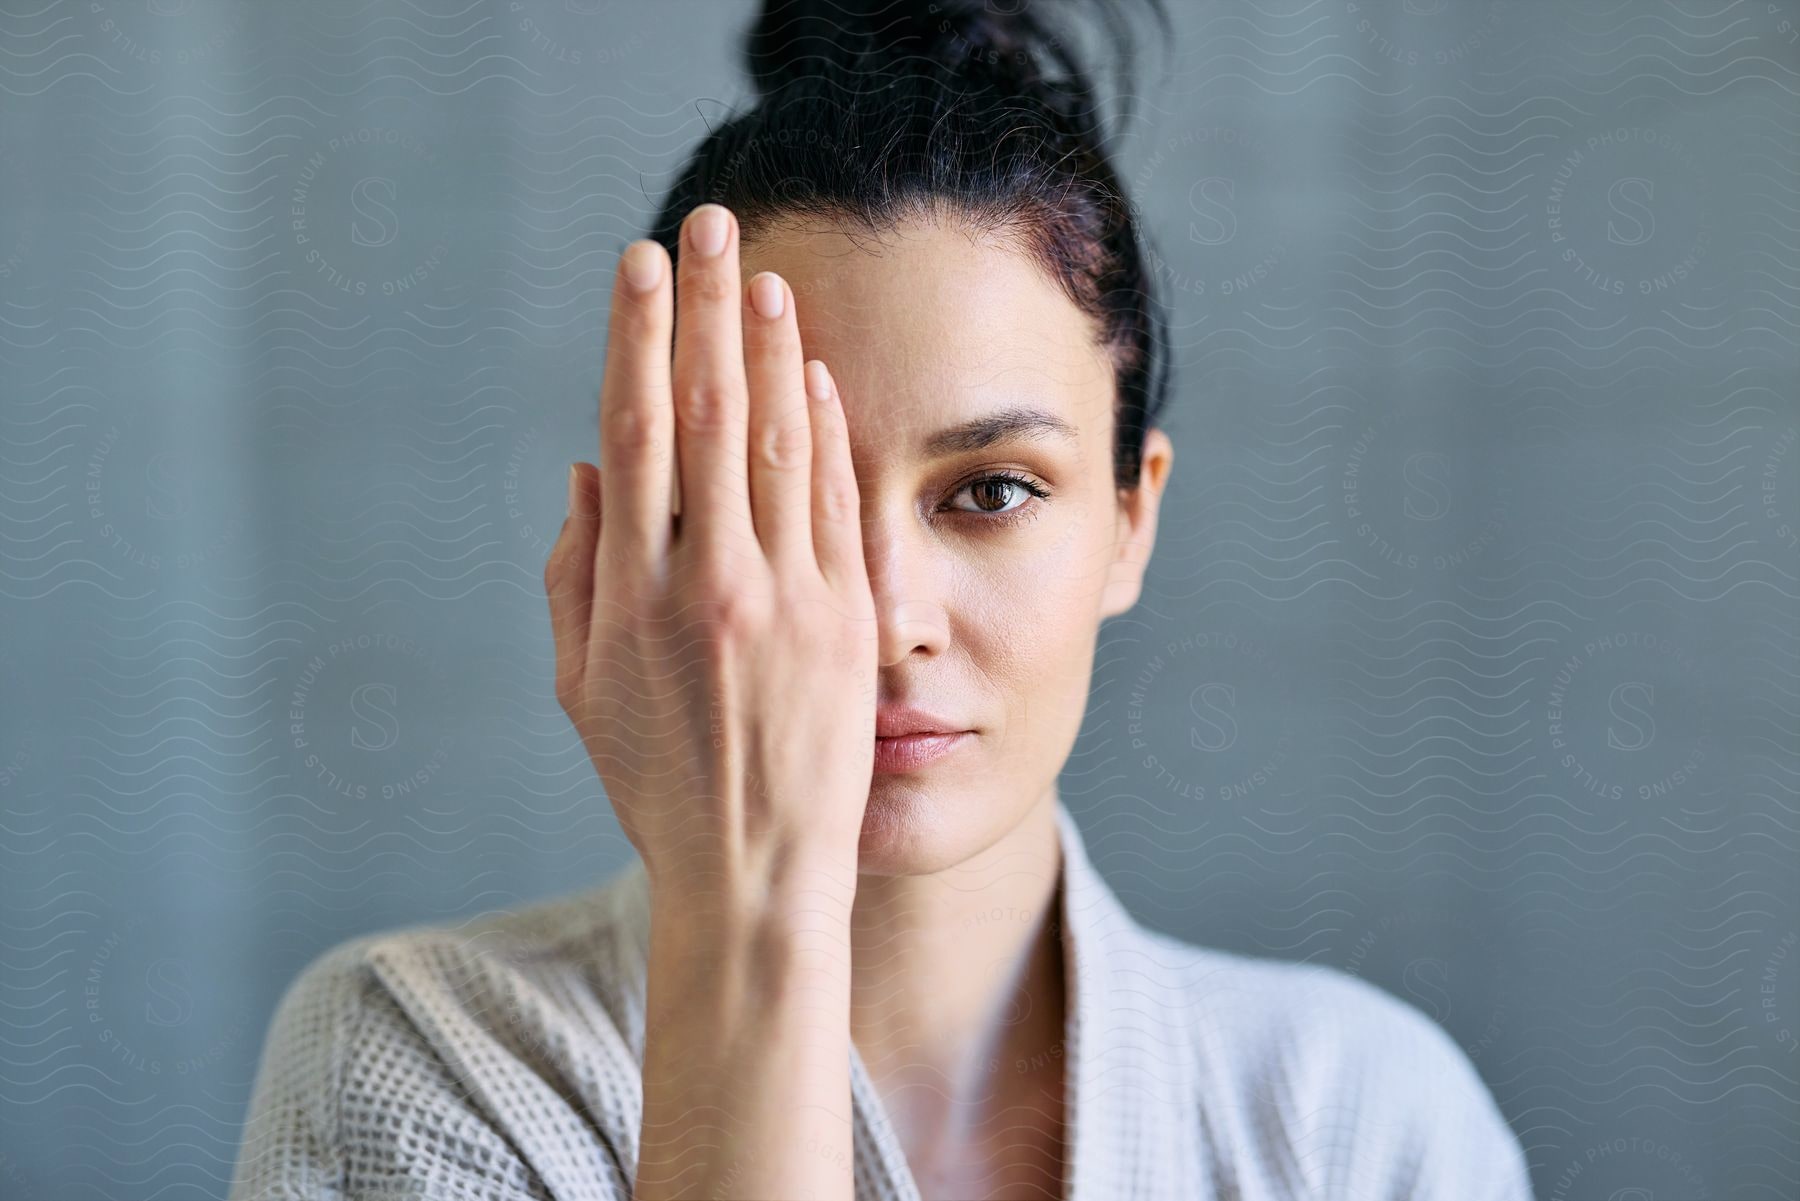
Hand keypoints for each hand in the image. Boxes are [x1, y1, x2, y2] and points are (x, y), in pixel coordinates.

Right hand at [544, 203, 877, 910]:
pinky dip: (825, 430)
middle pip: (706, 412)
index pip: (634, 430)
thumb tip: (592, 470)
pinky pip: (834, 502)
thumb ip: (576, 573)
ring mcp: (786, 598)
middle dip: (706, 307)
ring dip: (771, 349)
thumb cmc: (656, 782)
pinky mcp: (847, 621)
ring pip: (777, 442)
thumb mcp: (583, 688)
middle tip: (709, 227)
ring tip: (765, 276)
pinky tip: (814, 372)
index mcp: (630, 594)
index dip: (637, 335)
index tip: (640, 263)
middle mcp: (707, 582)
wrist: (755, 870)